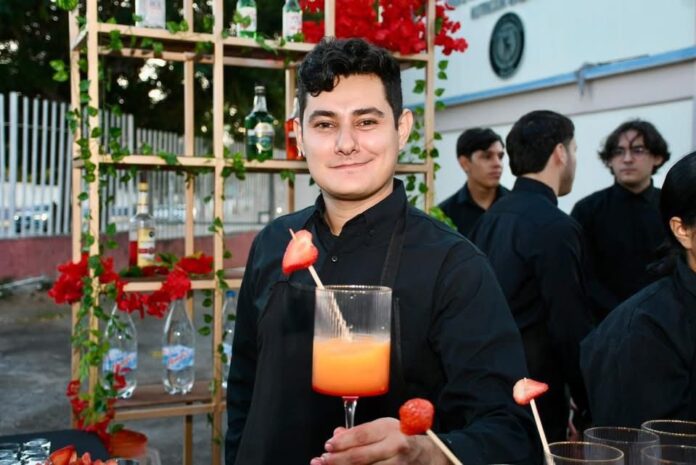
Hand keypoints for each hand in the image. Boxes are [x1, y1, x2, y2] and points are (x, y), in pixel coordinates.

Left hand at [309, 417, 448, 464]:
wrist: (430, 455)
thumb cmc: (403, 438)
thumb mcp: (384, 428)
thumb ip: (360, 432)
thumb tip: (337, 435)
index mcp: (390, 429)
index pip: (361, 435)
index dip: (342, 442)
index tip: (327, 445)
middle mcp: (395, 447)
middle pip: (360, 457)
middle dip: (337, 460)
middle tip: (322, 460)